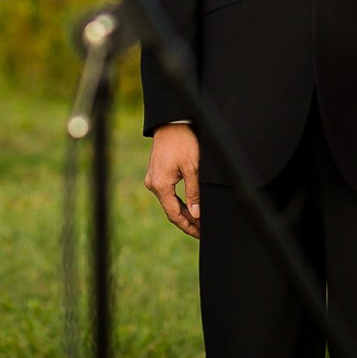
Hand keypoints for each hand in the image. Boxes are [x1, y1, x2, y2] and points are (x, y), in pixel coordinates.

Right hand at [144, 123, 200, 238]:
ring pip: (170, 203)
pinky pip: (167, 194)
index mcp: (160, 185)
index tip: (200, 234)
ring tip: (199, 222)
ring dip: (184, 213)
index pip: (174, 215)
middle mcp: (153, 184)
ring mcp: (153, 179)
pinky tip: (190, 208)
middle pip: (171, 211)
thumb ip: (194, 193)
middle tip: (203, 231)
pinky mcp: (157, 174)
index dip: (188, 227)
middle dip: (188, 222)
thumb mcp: (192, 168)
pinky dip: (179, 202)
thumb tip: (196, 214)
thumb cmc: (183, 142)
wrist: (172, 123)